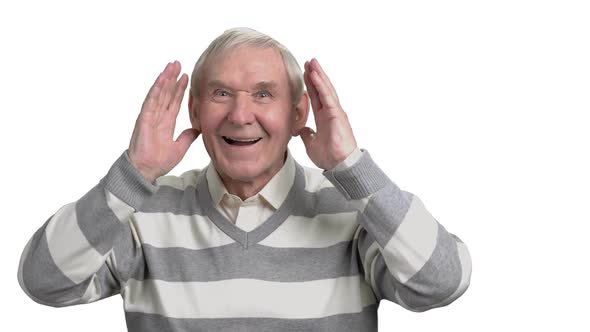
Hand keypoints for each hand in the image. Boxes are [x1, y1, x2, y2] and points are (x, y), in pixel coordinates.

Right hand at [128, 61, 199, 182]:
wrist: (146, 171)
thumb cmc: (158, 161)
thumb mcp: (180, 148)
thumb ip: (187, 137)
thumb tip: (197, 129)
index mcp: (165, 123)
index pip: (174, 102)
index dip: (180, 89)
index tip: (186, 77)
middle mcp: (157, 117)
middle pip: (166, 93)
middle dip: (172, 78)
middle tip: (178, 64)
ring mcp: (150, 116)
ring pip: (159, 93)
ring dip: (165, 79)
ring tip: (171, 66)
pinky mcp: (144, 118)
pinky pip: (151, 100)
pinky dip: (157, 89)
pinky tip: (162, 78)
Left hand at [300, 58, 357, 169]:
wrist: (340, 164)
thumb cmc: (330, 156)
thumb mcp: (311, 144)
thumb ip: (307, 135)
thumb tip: (302, 129)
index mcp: (324, 118)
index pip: (316, 97)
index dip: (310, 85)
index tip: (305, 74)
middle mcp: (331, 112)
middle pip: (321, 89)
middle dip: (315, 75)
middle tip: (308, 62)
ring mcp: (335, 112)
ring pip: (326, 89)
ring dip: (318, 75)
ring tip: (312, 62)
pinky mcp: (337, 114)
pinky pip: (328, 96)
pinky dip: (321, 85)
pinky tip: (316, 75)